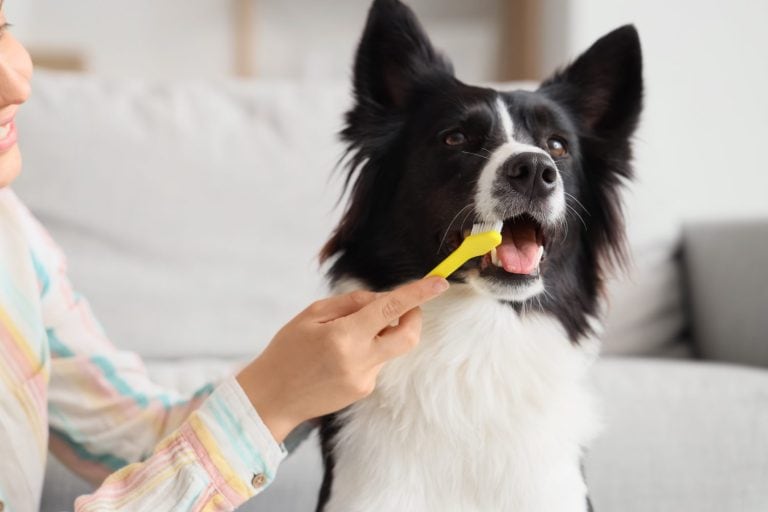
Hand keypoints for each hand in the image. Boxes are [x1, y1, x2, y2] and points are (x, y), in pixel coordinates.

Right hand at [236, 276, 448, 442]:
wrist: (271, 398)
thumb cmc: (286, 350)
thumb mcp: (311, 314)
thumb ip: (351, 303)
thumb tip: (382, 300)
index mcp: (344, 336)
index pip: (391, 309)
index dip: (419, 295)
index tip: (439, 282)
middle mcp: (360, 360)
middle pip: (408, 336)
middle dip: (413, 317)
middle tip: (400, 307)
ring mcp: (364, 380)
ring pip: (389, 348)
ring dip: (379, 334)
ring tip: (341, 337)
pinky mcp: (363, 391)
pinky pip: (376, 362)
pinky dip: (366, 351)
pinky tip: (337, 358)